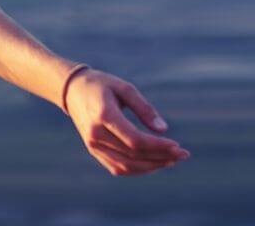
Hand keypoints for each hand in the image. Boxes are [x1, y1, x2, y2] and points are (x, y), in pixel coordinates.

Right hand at [65, 68, 190, 175]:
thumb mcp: (125, 88)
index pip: (135, 140)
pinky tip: (153, 164)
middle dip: (161, 157)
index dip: (158, 146)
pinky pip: (117, 167)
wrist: (72, 90)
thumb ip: (144, 108)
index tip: (177, 145)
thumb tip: (163, 130)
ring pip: (125, 166)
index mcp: (104, 115)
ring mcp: (93, 145)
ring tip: (171, 161)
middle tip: (182, 154)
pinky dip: (137, 169)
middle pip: (133, 155)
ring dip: (151, 167)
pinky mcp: (93, 150)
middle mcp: (96, 134)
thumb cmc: (102, 85)